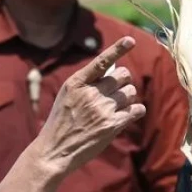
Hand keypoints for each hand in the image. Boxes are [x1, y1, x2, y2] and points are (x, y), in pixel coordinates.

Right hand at [32, 37, 146, 176]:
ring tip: (116, 107)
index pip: (101, 61)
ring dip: (128, 98)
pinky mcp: (112, 125)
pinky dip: (135, 111)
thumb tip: (114, 69)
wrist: (54, 151)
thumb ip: (87, 82)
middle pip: (123, 75)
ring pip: (130, 92)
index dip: (118, 49)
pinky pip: (136, 109)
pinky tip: (128, 115)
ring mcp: (102, 109)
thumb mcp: (67, 96)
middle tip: (115, 92)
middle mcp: (90, 93)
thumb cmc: (62, 122)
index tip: (130, 40)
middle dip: (122, 82)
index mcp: (76, 83)